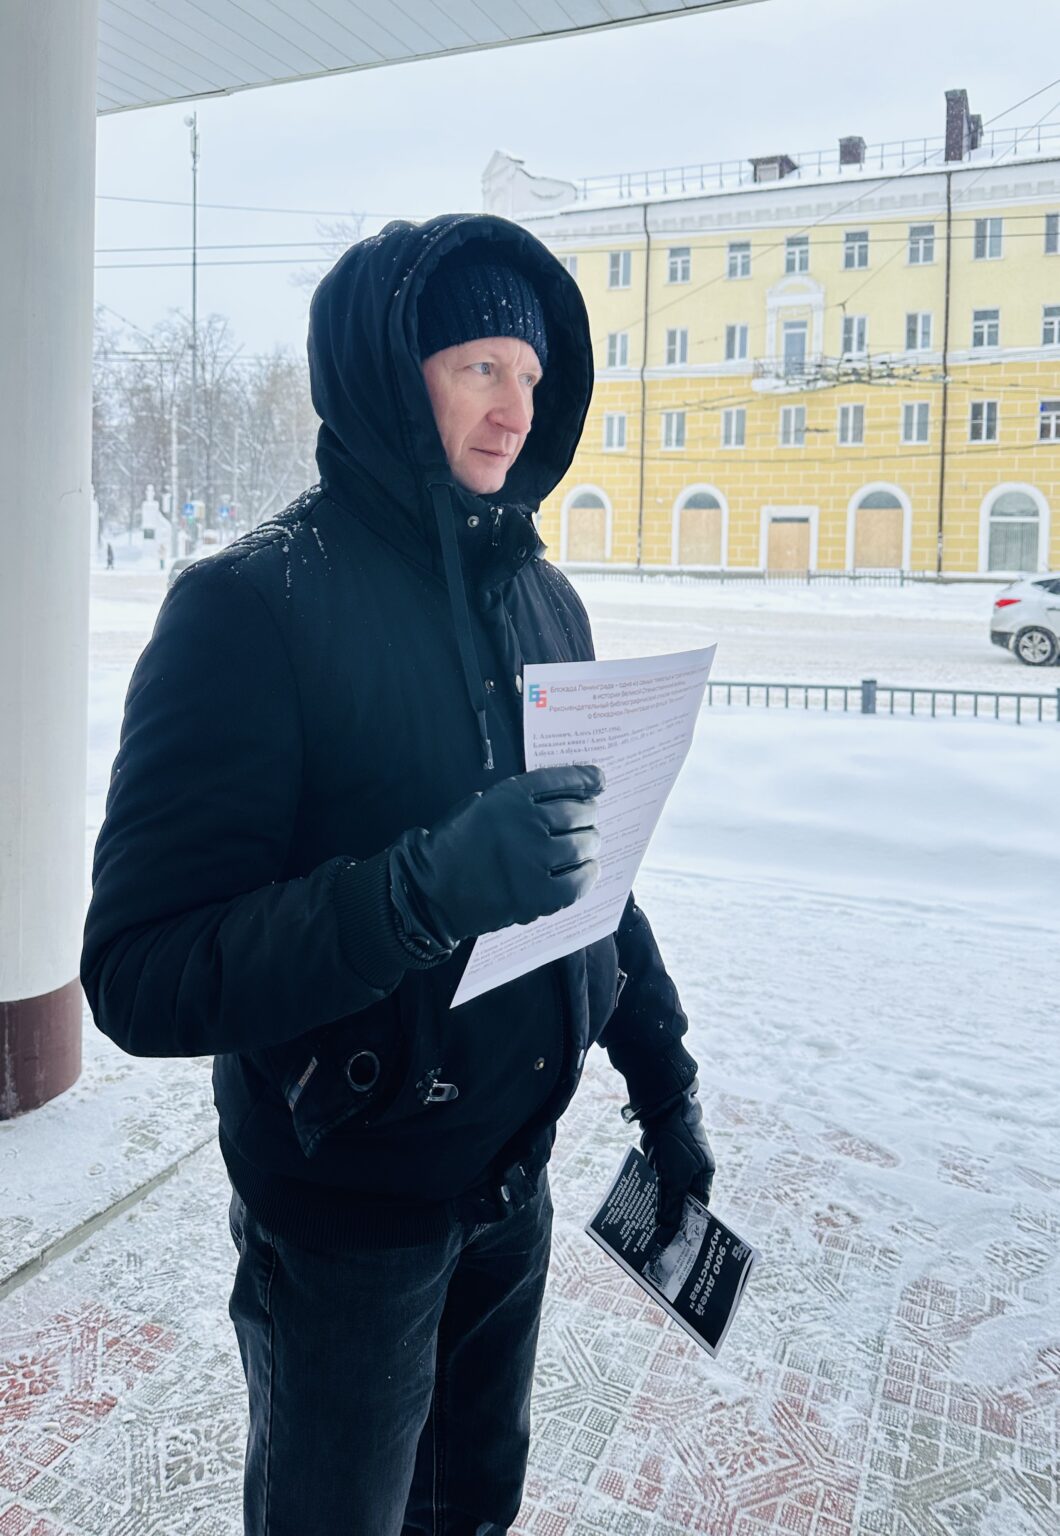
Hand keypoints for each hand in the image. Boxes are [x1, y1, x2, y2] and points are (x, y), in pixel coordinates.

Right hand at [388, 764, 603, 948]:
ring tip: (588, 844)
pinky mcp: (535, 896)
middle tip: (588, 819)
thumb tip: (570, 796)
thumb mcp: (481, 804)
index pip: (560, 780)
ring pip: (582, 845)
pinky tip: (587, 869)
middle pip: (578, 812)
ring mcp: (531, 862)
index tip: (598, 779)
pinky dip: (587, 874)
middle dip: (588, 814)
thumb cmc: (455, 845)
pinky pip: (577, 882)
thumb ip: (519, 798)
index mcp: (508, 797)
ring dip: (590, 843)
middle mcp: (523, 825)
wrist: (431, 891)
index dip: (585, 778)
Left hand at [640, 1081, 714, 1249]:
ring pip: (665, 1194)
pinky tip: (637, 1211)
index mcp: (704, 1177)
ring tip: (645, 1232)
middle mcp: (691, 1173)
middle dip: (670, 1221)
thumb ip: (670, 1208)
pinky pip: (654, 1184)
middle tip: (659, 1243)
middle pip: (681, 1203)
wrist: (660, 1110)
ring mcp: (674, 1166)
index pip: (699, 1209)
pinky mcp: (659, 1161)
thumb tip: (664, 1237)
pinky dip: (648, 1195)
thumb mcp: (674, 1180)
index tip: (679, 1246)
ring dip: (656, 1209)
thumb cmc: (676, 1144)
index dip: (690, 1226)